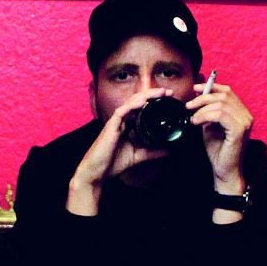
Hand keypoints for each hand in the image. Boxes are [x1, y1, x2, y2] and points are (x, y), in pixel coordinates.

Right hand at [66, 85, 170, 213]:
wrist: (97, 173)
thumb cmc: (112, 164)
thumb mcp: (138, 156)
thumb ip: (152, 152)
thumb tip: (169, 151)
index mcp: (127, 125)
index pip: (141, 107)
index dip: (154, 100)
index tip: (169, 98)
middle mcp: (122, 121)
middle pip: (138, 101)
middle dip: (153, 94)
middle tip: (169, 92)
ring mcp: (115, 122)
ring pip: (131, 102)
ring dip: (146, 96)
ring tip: (160, 92)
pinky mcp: (110, 127)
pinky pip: (122, 112)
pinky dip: (132, 106)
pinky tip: (143, 102)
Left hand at [186, 80, 252, 186]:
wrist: (224, 170)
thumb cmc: (218, 150)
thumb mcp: (210, 125)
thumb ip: (207, 111)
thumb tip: (198, 94)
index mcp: (241, 113)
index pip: (228, 91)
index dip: (211, 86)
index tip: (195, 88)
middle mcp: (246, 115)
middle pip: (224, 95)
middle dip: (203, 98)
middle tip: (189, 105)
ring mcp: (245, 122)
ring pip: (221, 104)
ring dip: (202, 109)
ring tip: (192, 118)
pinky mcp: (239, 130)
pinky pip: (220, 115)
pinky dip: (205, 116)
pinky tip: (197, 122)